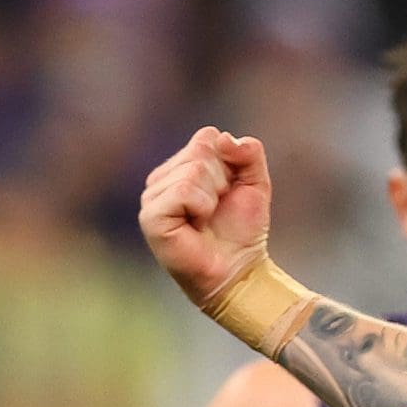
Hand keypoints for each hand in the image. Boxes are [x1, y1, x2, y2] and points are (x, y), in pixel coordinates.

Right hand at [138, 127, 276, 307]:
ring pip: (193, 171)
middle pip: (201, 152)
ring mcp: (152, 196)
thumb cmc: (242, 230)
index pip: (208, 137)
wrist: (239, 269)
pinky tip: (196, 225)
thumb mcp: (255, 183)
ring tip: (206, 219)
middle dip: (223, 182)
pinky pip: (183, 191)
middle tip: (217, 210)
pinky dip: (201, 207)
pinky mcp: (151, 216)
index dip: (230, 165)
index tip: (229, 192)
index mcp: (182, 166)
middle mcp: (162, 178)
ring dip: (213, 197)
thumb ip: (249, 153)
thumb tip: (223, 137)